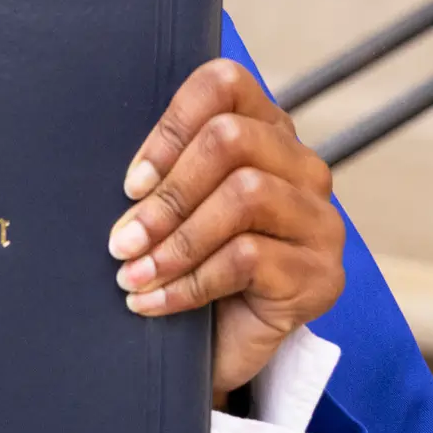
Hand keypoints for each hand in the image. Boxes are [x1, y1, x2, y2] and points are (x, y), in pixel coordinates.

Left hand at [109, 58, 344, 399]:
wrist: (222, 347)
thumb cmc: (190, 261)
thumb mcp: (173, 207)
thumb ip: (160, 170)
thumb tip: (109, 168)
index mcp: (265, 132)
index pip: (224, 84)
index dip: (170, 127)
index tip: (131, 183)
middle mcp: (303, 168)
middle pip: (232, 138)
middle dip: (167, 193)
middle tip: (122, 238)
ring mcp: (320, 221)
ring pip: (245, 195)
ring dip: (175, 240)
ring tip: (133, 273)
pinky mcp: (322, 276)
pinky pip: (249, 259)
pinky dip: (189, 282)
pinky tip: (155, 302)